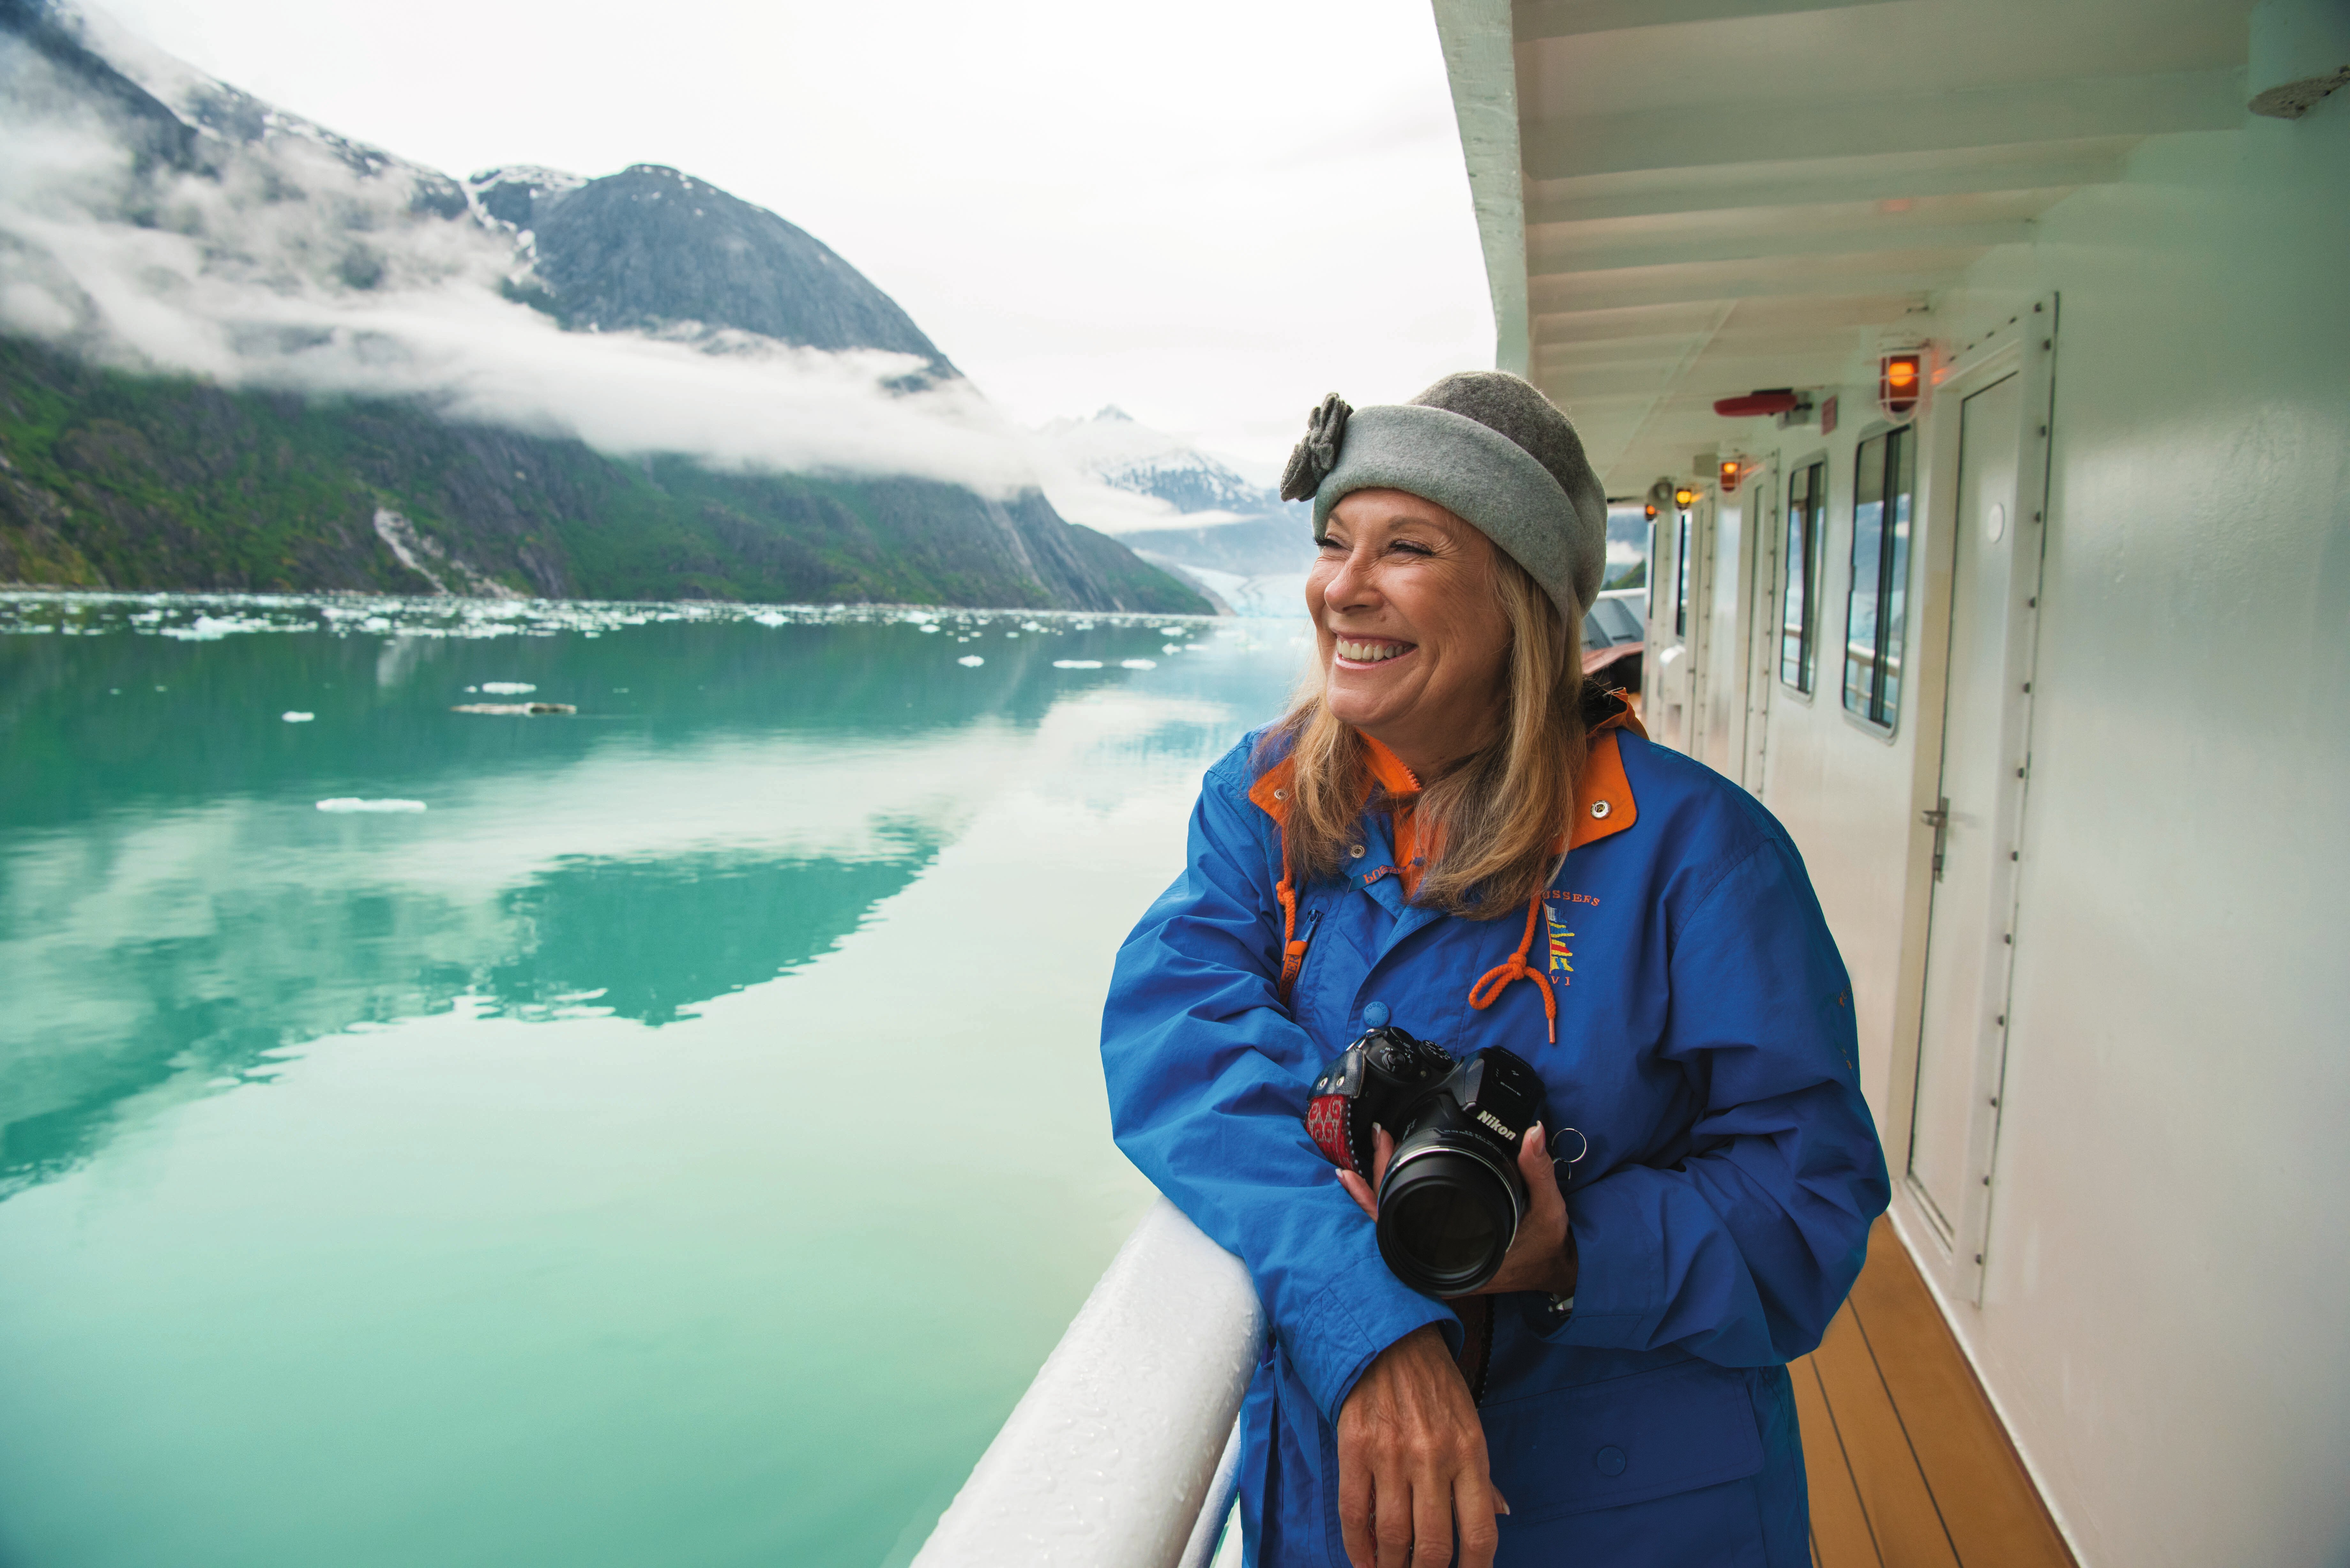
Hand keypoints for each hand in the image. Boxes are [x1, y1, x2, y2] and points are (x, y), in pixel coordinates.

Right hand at [1335, 1325, 1505, 1567]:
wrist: (1388, 1339)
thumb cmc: (1434, 1384)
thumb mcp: (1470, 1423)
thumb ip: (1482, 1474)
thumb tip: (1500, 1514)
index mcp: (1469, 1453)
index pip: (1480, 1531)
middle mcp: (1434, 1458)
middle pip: (1434, 1544)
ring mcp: (1392, 1455)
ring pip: (1393, 1536)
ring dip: (1391, 1567)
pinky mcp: (1355, 1448)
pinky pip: (1355, 1512)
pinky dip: (1358, 1546)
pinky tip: (1364, 1560)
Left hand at [1337, 1123, 1577, 1298]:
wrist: (1557, 1269)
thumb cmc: (1548, 1245)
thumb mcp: (1549, 1207)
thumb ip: (1538, 1170)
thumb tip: (1532, 1133)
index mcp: (1459, 1260)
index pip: (1401, 1229)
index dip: (1381, 1192)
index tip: (1382, 1149)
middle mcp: (1442, 1267)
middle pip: (1388, 1225)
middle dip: (1374, 1180)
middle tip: (1380, 1137)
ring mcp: (1439, 1262)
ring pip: (1392, 1230)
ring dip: (1376, 1192)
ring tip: (1367, 1155)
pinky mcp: (1443, 1252)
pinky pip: (1406, 1231)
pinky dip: (1390, 1206)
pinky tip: (1379, 1184)